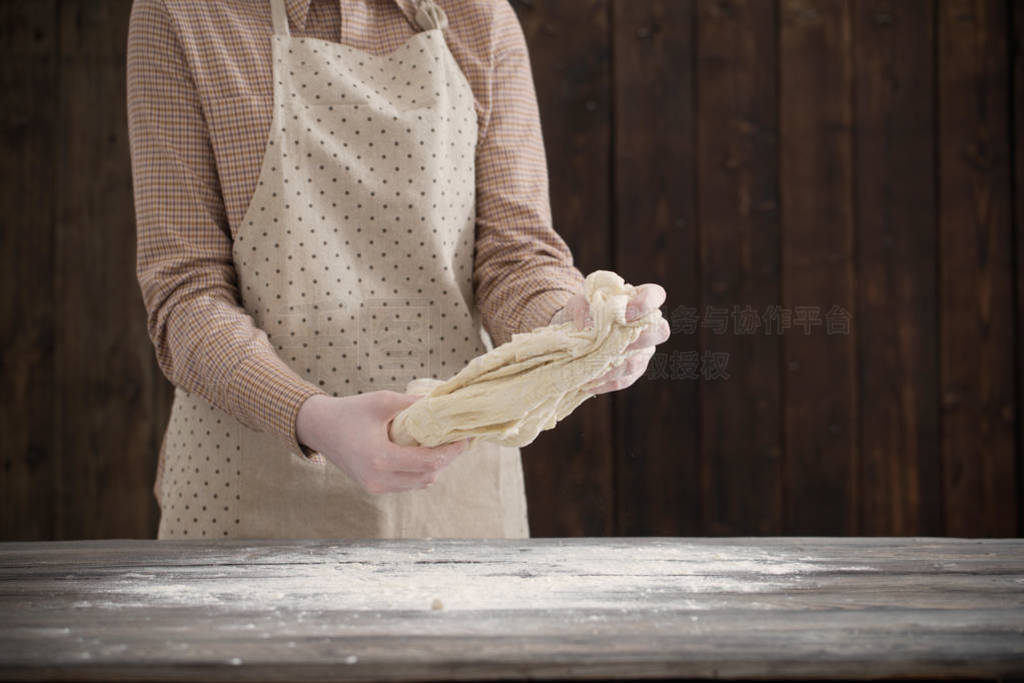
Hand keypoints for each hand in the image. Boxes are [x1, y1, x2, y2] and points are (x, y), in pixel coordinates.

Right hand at [295, 392, 468, 493]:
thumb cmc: (350, 411)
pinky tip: (427, 453)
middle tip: (459, 440)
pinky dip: (420, 471)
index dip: (451, 451)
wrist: (320, 428)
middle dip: (447, 459)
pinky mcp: (374, 488)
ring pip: (419, 483)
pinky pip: (407, 484)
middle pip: (427, 476)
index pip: (427, 462)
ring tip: (446, 445)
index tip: (465, 437)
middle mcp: (378, 479)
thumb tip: (443, 404)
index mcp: (379, 458)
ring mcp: (375, 487)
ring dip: (435, 467)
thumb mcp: (383, 401)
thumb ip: (413, 404)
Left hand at [550, 283, 669, 394]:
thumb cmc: (581, 314)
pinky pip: (624, 380)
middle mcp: (647, 326)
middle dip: (640, 339)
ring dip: (615, 367)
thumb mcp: (576, 304)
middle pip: (661, 331)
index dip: (646, 303)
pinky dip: (606, 382)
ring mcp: (642, 350)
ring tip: (591, 368)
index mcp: (637, 301)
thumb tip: (584, 324)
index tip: (626, 314)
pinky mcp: (632, 371)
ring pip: (638, 362)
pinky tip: (589, 383)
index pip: (655, 295)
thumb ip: (580, 307)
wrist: (573, 336)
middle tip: (614, 344)